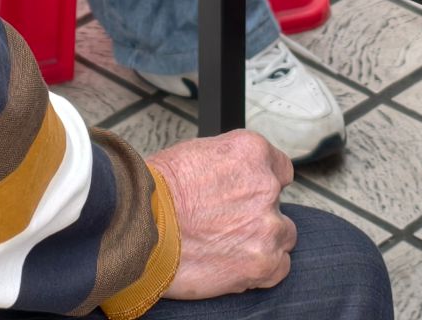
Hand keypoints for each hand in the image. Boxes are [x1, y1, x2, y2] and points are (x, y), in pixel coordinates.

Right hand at [146, 132, 296, 300]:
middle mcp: (265, 186)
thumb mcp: (196, 154)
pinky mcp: (262, 262)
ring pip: (283, 236)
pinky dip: (261, 269)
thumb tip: (234, 177)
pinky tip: (235, 263)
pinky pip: (279, 267)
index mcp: (251, 152)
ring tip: (228, 245)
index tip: (249, 196)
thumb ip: (228, 166)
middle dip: (257, 214)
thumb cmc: (156, 192)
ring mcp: (267, 226)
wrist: (138, 228)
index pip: (280, 169)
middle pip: (278, 204)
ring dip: (261, 241)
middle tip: (227, 223)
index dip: (261, 185)